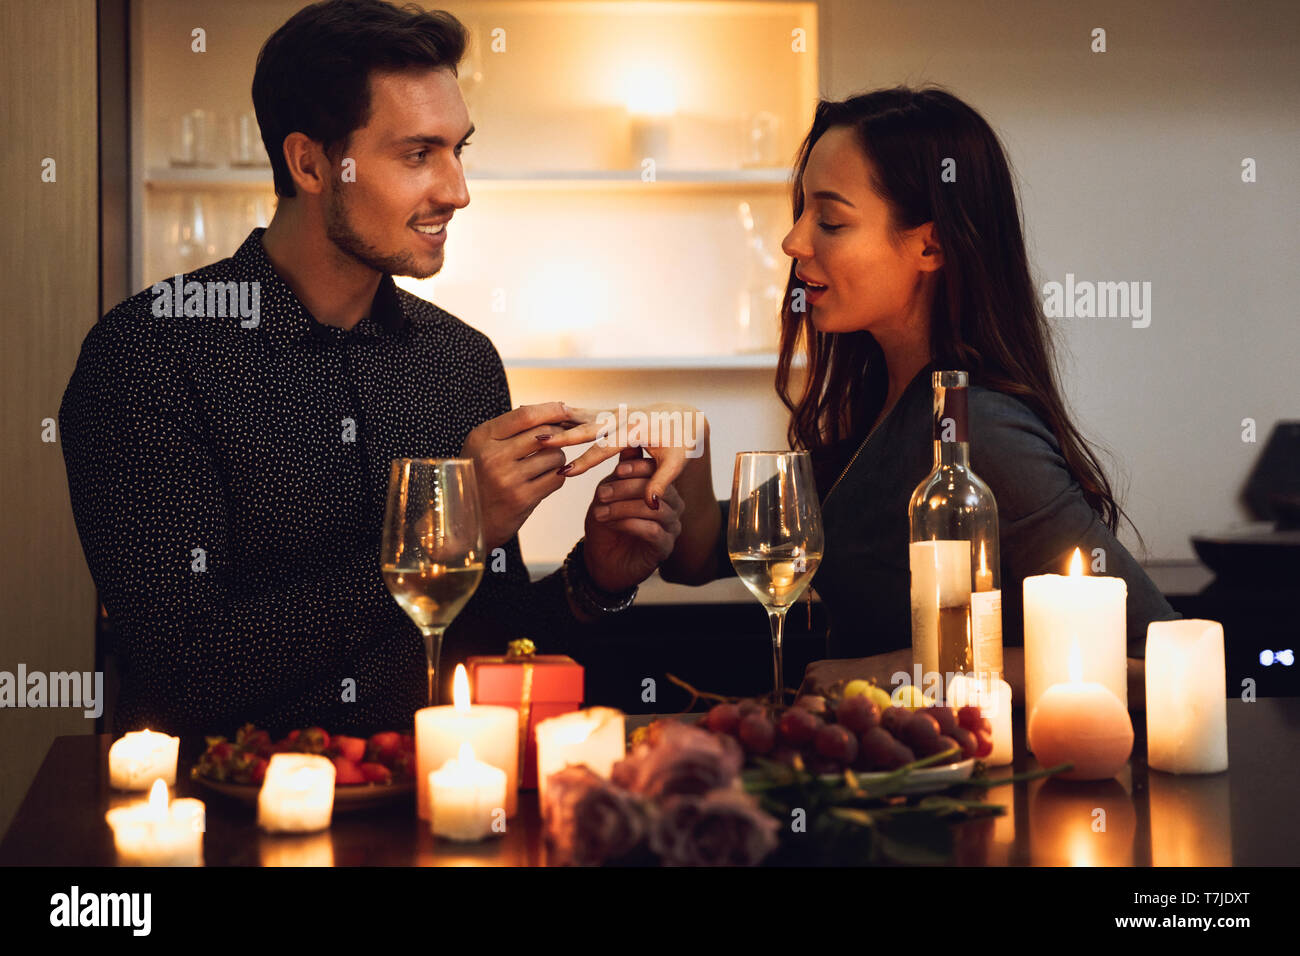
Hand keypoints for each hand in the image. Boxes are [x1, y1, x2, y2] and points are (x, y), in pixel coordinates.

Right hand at [460, 402, 588, 550]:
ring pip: (555, 456)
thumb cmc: (480, 478)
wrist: (466, 521)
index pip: (525, 415)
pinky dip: (557, 476)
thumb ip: (510, 428)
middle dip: (559, 434)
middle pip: (545, 434)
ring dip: (557, 457)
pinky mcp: (522, 499)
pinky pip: (556, 478)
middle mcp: (493, 456)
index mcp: (482, 438)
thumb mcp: (482, 447)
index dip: (551, 410)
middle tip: (561, 438)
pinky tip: (545, 478)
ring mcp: (508, 479)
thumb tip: (555, 408)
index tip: (565, 409)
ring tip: (546, 463)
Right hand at [537, 402, 708, 508]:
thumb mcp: (677, 464)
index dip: (586, 460)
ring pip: (583, 416)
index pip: (607, 447)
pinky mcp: (611, 413)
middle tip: (541, 443)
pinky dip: (565, 417)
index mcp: (638, 429)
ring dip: (559, 421)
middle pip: (589, 427)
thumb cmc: (682, 443)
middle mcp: (624, 417)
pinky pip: (585, 415)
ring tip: (536, 426)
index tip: (567, 471)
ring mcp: (616, 413)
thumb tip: (651, 505)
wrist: (684, 418)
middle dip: (564, 436)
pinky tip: (547, 420)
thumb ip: (661, 483)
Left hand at [582, 449, 684, 592]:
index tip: (616, 470)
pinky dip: (629, 524)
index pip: (657, 471)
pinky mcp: (665, 547)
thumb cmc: (606, 522)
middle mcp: (671, 505)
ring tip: (600, 511)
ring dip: (623, 508)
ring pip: (654, 509)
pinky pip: (653, 531)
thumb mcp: (607, 493)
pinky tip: (612, 524)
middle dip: (626, 489)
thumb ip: (620, 473)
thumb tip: (629, 445)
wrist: (601, 560)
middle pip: (657, 489)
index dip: (637, 468)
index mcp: (660, 487)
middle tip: (601, 493)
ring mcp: (671, 526)